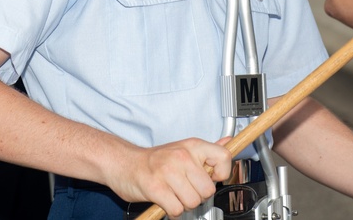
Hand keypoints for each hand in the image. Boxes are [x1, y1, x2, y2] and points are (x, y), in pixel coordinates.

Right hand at [107, 138, 231, 218]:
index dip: (222, 173)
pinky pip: (176, 210)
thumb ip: (208, 149)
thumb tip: (229, 142)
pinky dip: (171, 210)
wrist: (124, 163)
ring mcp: (168, 172)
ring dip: (183, 204)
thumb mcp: (184, 148)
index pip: (224, 157)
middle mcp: (182, 157)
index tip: (213, 177)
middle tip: (186, 189)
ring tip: (174, 193)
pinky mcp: (155, 188)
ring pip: (193, 202)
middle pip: (208, 190)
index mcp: (192, 146)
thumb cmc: (155, 159)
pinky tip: (165, 199)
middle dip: (198, 195)